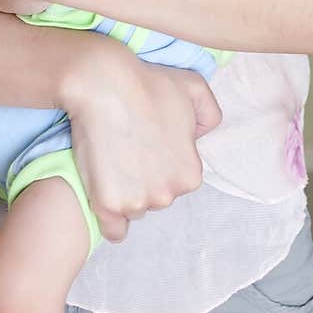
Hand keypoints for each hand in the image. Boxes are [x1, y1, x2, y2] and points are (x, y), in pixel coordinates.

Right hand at [63, 44, 221, 242]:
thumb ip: (210, 115)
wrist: (103, 83)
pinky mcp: (107, 205)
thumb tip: (198, 138)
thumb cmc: (148, 83)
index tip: (147, 141)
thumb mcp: (195, 88)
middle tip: (127, 147)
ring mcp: (137, 202)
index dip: (161, 162)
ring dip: (125, 193)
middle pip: (156, 197)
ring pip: (134, 208)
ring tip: (112, 158)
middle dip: (145, 178)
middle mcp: (168, 194)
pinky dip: (110, 218)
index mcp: (190, 174)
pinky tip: (106, 195)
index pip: (177, 181)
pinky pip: (114, 230)